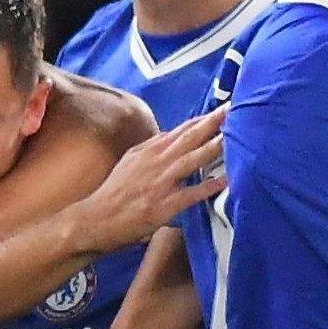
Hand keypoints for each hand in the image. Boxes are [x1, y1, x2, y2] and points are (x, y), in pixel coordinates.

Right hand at [71, 108, 226, 254]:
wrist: (95, 219)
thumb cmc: (114, 193)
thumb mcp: (130, 161)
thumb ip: (151, 148)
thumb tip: (170, 135)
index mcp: (149, 151)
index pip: (181, 130)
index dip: (202, 119)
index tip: (221, 109)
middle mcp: (156, 162)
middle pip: (188, 138)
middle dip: (211, 123)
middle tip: (232, 109)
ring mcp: (160, 184)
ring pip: (191, 160)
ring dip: (212, 147)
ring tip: (232, 136)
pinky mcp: (162, 206)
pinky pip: (190, 194)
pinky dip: (207, 187)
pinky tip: (224, 181)